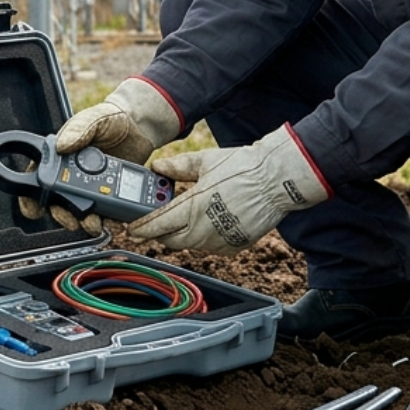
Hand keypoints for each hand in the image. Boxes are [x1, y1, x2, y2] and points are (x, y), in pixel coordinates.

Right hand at [18, 77, 182, 233]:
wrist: (140, 127)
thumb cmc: (111, 119)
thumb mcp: (94, 118)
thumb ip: (79, 129)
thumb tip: (62, 146)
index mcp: (60, 156)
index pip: (37, 178)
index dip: (30, 197)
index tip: (35, 209)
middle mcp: (71, 175)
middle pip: (57, 203)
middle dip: (62, 215)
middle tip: (72, 218)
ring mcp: (90, 188)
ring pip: (80, 213)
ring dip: (84, 221)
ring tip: (94, 222)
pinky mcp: (109, 196)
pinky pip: (104, 213)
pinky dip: (106, 220)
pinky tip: (111, 219)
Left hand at [126, 125, 330, 254]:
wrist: (277, 181)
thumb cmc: (243, 168)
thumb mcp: (205, 161)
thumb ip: (177, 167)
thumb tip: (158, 168)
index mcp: (192, 208)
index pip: (157, 225)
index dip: (140, 228)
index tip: (131, 228)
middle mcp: (203, 230)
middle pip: (170, 240)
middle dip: (159, 233)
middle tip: (154, 222)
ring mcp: (219, 242)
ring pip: (190, 245)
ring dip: (181, 235)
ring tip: (183, 217)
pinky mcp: (233, 247)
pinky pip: (209, 247)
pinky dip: (202, 239)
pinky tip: (206, 222)